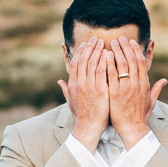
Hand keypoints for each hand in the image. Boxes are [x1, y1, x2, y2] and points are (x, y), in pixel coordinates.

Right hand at [58, 35, 108, 151]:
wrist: (87, 128)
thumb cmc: (81, 116)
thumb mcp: (70, 102)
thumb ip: (65, 89)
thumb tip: (59, 81)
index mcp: (72, 85)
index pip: (75, 64)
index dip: (80, 52)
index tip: (85, 44)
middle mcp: (79, 83)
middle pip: (83, 60)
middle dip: (89, 47)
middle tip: (95, 38)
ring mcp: (89, 86)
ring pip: (92, 63)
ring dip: (97, 50)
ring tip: (102, 42)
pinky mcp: (99, 90)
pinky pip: (101, 71)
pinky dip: (104, 60)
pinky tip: (107, 53)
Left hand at [107, 36, 166, 147]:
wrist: (133, 129)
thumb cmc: (141, 116)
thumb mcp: (151, 101)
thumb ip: (156, 89)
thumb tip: (165, 81)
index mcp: (144, 84)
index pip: (140, 62)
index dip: (135, 50)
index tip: (131, 42)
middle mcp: (136, 84)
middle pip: (131, 59)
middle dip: (125, 46)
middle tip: (120, 38)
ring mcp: (126, 88)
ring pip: (122, 64)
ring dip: (117, 51)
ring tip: (112, 42)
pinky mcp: (115, 93)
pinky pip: (111, 74)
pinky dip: (109, 63)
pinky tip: (105, 54)